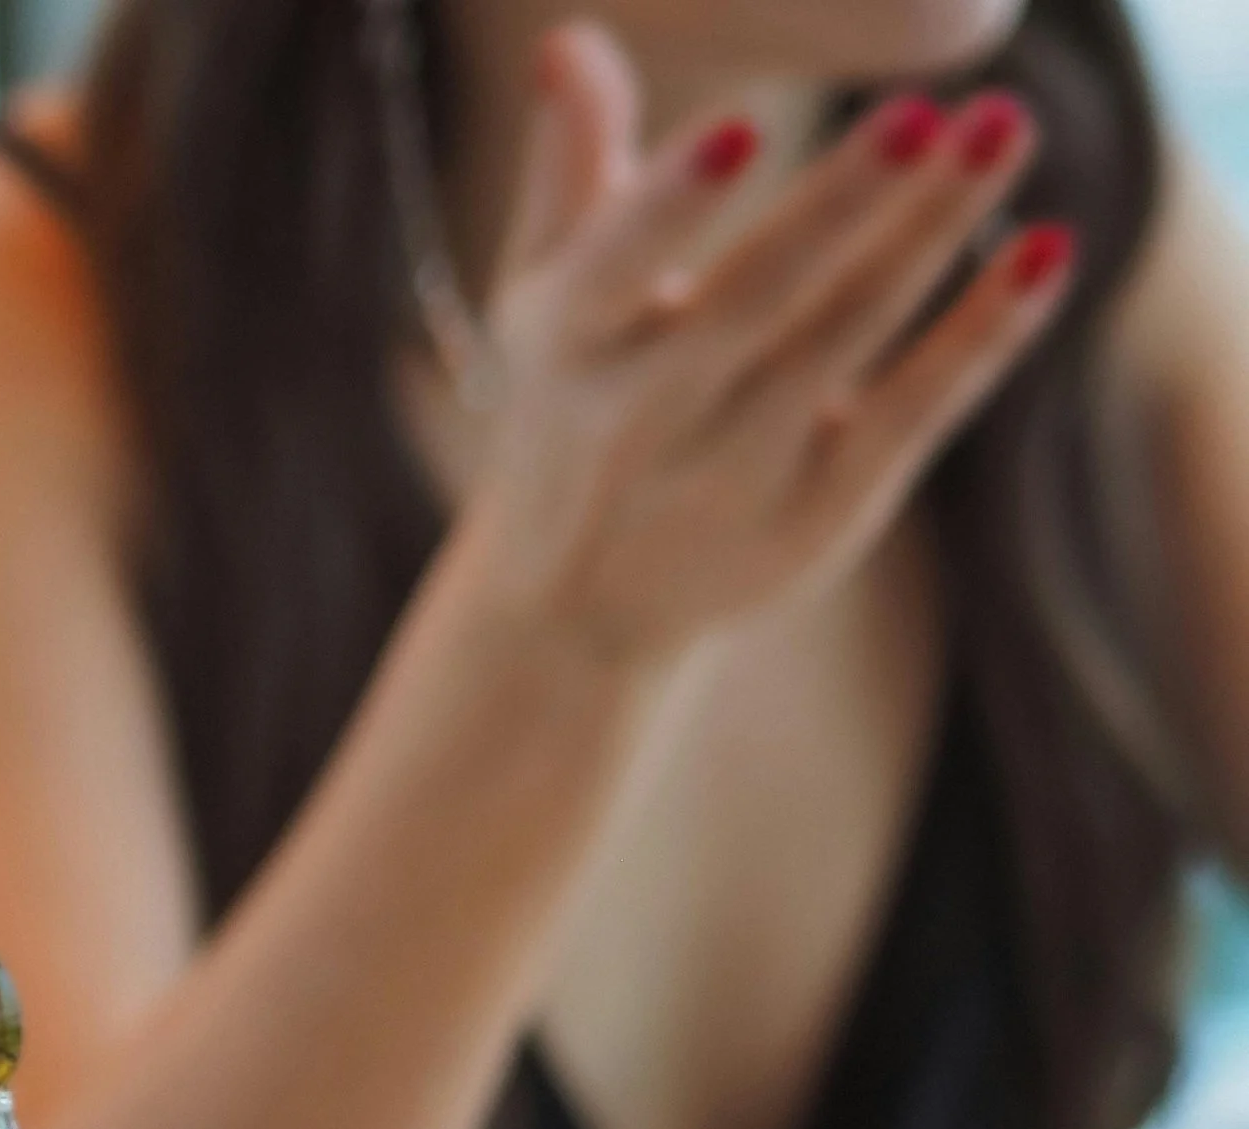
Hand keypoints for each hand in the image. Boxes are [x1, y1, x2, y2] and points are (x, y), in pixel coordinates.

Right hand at [458, 21, 1077, 670]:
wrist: (583, 608)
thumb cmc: (570, 408)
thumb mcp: (545, 299)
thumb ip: (569, 168)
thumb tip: (571, 38)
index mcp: (565, 353)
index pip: (609, 274)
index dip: (671, 208)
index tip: (743, 130)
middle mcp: (644, 426)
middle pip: (752, 304)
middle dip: (838, 208)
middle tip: (925, 110)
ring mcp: (734, 479)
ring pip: (843, 342)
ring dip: (931, 235)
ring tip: (1003, 127)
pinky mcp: (817, 520)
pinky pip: (911, 418)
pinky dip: (980, 338)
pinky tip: (1046, 252)